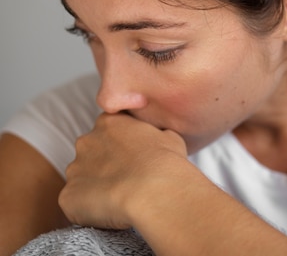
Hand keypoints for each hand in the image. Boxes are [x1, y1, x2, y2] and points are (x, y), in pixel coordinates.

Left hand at [59, 113, 188, 228]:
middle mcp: (86, 142)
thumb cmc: (166, 163)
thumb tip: (159, 139)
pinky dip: (90, 210)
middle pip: (91, 153)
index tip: (135, 158)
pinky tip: (111, 212)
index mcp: (109, 122)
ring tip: (121, 199)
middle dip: (105, 166)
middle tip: (128, 179)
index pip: (109, 130)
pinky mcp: (67, 197)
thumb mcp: (171, 137)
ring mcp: (74, 170)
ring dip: (97, 188)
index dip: (123, 146)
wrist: (154, 191)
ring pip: (82, 180)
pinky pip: (76, 204)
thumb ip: (155, 134)